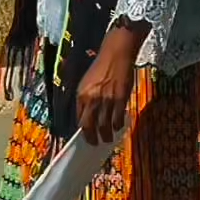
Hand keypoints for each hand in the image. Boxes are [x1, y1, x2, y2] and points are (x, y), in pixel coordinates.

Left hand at [76, 23, 141, 145]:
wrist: (116, 55)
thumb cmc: (101, 67)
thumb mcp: (87, 83)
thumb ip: (86, 99)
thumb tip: (87, 116)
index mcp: (81, 95)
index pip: (79, 119)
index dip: (83, 130)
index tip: (87, 135)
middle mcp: (91, 99)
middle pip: (89, 126)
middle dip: (92, 138)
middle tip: (95, 143)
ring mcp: (106, 101)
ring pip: (104, 126)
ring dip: (106, 135)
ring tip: (108, 138)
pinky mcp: (120, 100)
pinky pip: (117, 119)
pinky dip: (117, 125)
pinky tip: (118, 126)